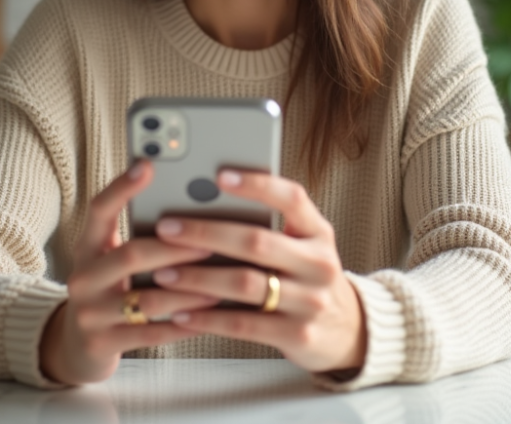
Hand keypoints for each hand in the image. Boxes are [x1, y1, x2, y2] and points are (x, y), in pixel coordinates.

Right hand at [39, 161, 218, 384]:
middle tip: (210, 240)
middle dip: (175, 248)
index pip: (99, 210)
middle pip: (130, 255)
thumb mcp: (110, 259)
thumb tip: (190, 206)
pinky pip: (152, 334)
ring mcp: (91, 313)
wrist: (77, 346)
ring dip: (189, 290)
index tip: (148, 165)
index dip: (122, 187)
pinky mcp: (103, 343)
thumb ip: (138, 235)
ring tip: (220, 282)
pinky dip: (184, 324)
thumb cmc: (109, 290)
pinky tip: (210, 316)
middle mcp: (83, 277)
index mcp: (87, 247)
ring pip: (147, 299)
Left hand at [149, 170, 366, 374]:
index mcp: (319, 232)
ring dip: (197, 278)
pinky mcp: (297, 335)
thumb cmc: (307, 278)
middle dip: (205, 233)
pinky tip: (181, 312)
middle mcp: (319, 264)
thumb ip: (270, 225)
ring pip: (245, 284)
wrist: (347, 330)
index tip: (219, 175)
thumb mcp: (302, 245)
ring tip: (164, 274)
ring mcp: (310, 302)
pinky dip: (207, 318)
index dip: (257, 184)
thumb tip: (205, 200)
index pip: (292, 198)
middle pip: (257, 242)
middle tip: (167, 229)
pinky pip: (243, 325)